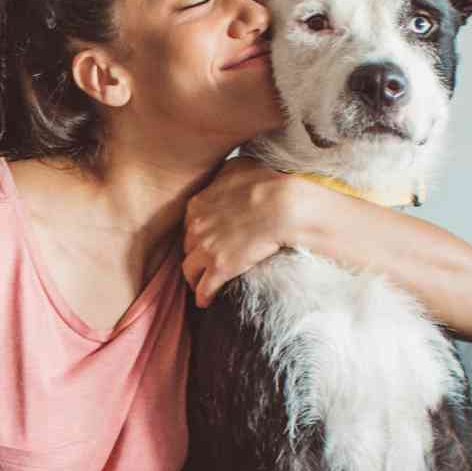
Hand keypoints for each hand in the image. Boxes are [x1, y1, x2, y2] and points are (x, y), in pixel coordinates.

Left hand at [181, 157, 327, 307]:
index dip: (198, 233)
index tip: (206, 239)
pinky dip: (203, 296)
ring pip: (189, 269)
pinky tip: (206, 302)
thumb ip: (224, 175)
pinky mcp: (219, 268)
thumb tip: (224, 175)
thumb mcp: (239, 168)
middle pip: (187, 246)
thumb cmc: (268, 182)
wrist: (284, 205)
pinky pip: (204, 289)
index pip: (189, 224)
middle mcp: (195, 227)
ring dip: (194, 277)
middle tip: (205, 261)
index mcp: (197, 204)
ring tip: (201, 283)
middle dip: (195, 253)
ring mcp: (205, 249)